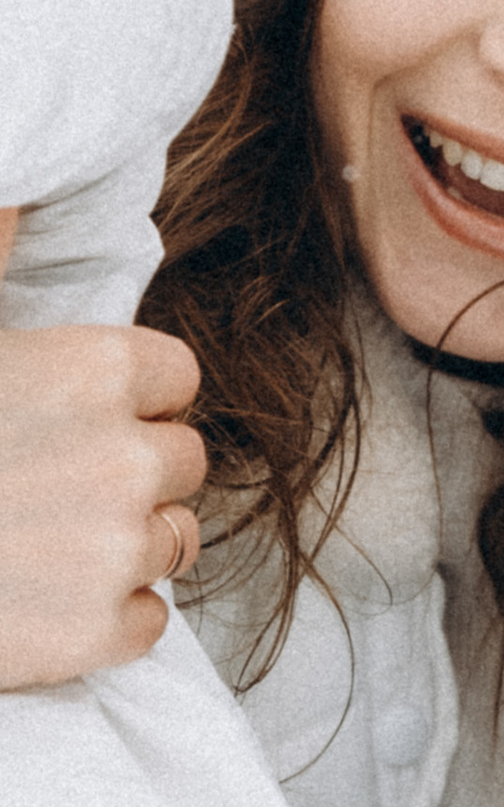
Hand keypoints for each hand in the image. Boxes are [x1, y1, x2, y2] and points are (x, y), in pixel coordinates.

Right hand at [0, 324, 207, 684]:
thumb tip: (19, 172)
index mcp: (94, 369)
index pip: (176, 379)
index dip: (125, 403)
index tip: (69, 420)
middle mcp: (126, 456)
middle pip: (181, 462)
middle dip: (125, 474)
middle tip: (40, 489)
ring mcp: (117, 549)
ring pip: (173, 540)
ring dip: (117, 545)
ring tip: (33, 543)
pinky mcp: (98, 634)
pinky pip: (149, 621)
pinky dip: (104, 620)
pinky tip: (35, 601)